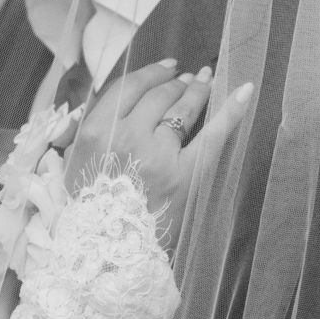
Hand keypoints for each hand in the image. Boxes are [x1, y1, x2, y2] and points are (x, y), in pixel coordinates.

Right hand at [64, 59, 253, 236]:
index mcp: (96, 131)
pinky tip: (244, 91)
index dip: (151, 73)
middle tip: (189, 79)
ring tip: (204, 82)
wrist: (104, 251)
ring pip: (182, 108)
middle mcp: (128, 135)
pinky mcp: (185, 174)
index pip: (129, 87)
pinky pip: (212, 135)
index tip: (166, 67)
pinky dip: (230, 110)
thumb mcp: (75, 162)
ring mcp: (158, 154)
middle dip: (177, 83)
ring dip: (196, 90)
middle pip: (159, 95)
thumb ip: (93, 131)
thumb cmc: (89, 208)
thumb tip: (120, 104)